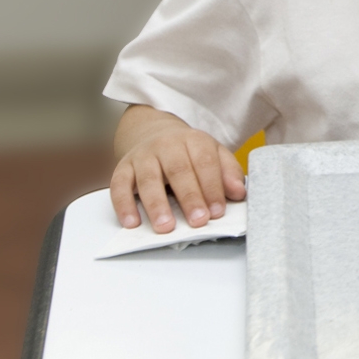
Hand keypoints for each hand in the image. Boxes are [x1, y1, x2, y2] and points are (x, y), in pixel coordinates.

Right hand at [110, 106, 246, 232]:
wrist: (152, 132)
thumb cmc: (188, 152)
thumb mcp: (214, 153)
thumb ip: (228, 172)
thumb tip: (239, 193)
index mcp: (194, 140)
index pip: (205, 163)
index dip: (212, 187)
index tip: (217, 211)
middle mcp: (167, 145)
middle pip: (179, 171)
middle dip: (189, 198)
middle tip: (198, 221)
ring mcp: (142, 156)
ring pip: (148, 179)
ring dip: (157, 205)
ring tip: (165, 226)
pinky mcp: (122, 167)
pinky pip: (119, 186)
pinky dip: (123, 205)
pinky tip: (132, 222)